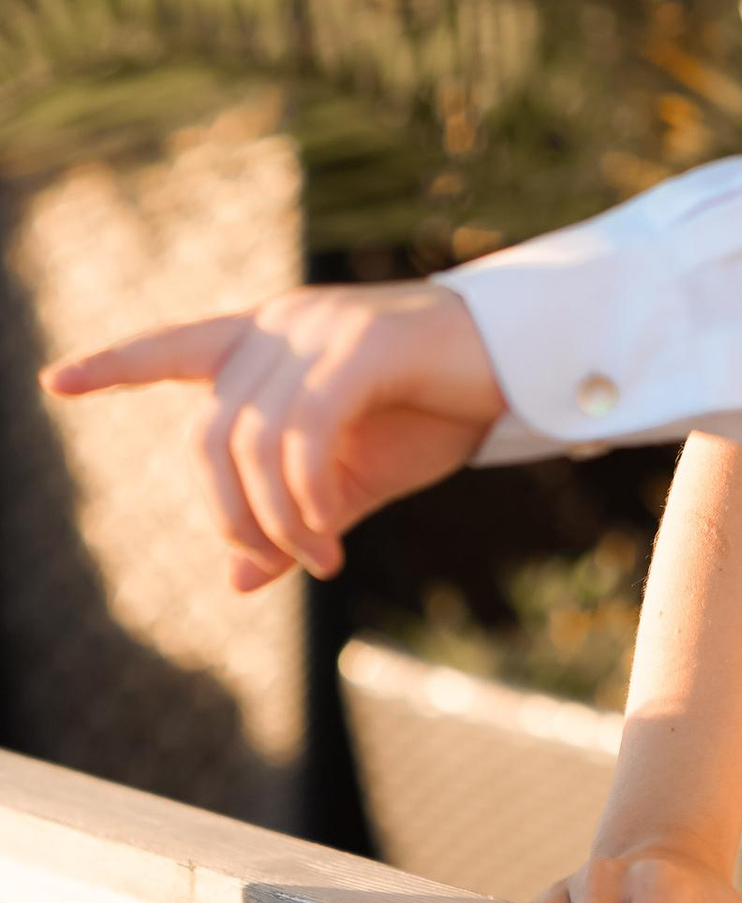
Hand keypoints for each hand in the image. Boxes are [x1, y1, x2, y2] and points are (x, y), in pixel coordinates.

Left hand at [43, 281, 502, 589]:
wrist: (525, 364)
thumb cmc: (436, 411)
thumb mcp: (354, 477)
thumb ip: (293, 517)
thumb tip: (233, 579)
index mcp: (276, 338)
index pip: (180, 347)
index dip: (118, 364)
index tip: (55, 381)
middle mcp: (286, 323)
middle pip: (210, 433)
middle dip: (228, 514)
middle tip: (282, 561)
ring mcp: (322, 328)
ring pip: (251, 444)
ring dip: (275, 522)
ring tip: (319, 559)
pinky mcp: (362, 344)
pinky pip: (302, 437)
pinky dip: (304, 503)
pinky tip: (329, 541)